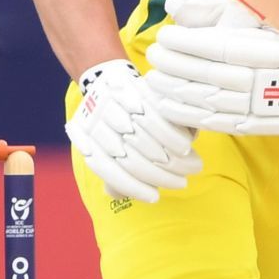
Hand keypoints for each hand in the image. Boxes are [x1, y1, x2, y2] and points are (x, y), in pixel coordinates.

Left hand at [65, 59, 201, 202]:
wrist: (107, 79)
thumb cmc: (110, 123)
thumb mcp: (101, 145)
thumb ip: (109, 172)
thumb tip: (117, 194)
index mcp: (88, 142)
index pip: (111, 172)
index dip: (134, 188)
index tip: (154, 198)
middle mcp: (99, 125)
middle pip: (132, 160)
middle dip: (161, 177)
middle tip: (181, 183)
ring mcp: (117, 107)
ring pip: (148, 142)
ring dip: (174, 161)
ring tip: (190, 167)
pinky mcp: (135, 92)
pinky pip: (158, 119)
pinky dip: (175, 138)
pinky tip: (187, 147)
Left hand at [144, 0, 278, 136]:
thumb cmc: (276, 50)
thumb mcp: (261, 29)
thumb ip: (228, 25)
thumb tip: (183, 12)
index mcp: (263, 51)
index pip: (218, 46)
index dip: (187, 42)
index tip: (165, 35)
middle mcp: (257, 79)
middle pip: (207, 72)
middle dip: (173, 63)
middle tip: (153, 54)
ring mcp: (251, 105)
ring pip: (204, 97)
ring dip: (172, 87)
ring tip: (153, 76)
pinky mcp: (245, 125)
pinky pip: (210, 121)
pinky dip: (184, 112)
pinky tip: (164, 102)